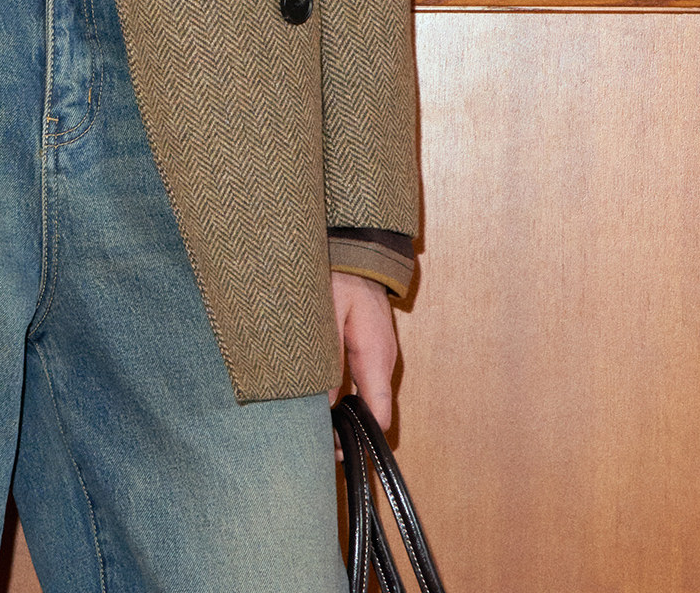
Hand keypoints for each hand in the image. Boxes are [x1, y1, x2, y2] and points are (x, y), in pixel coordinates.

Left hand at [329, 270, 398, 434]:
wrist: (359, 251)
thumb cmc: (342, 277)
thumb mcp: (328, 314)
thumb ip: (328, 357)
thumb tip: (323, 401)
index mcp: (376, 357)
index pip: (378, 415)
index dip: (360, 438)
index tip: (336, 448)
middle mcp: (383, 362)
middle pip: (373, 412)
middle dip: (349, 431)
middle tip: (317, 442)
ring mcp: (380, 356)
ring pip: (368, 397)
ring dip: (347, 414)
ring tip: (316, 425)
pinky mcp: (372, 349)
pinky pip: (364, 381)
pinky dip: (348, 396)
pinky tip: (325, 399)